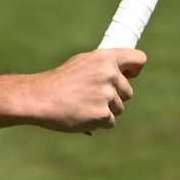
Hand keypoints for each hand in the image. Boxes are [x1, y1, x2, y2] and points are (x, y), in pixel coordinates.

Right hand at [31, 48, 146, 132]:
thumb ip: (103, 65)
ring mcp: (107, 95)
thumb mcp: (82, 63)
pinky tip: (83, 114)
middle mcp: (110, 74)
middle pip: (128, 91)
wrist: (40, 97)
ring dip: (105, 110)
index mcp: (105, 57)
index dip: (135, 69)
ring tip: (84, 104)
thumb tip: (122, 71)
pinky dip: (98, 122)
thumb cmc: (59, 80)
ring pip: (119, 108)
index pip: (139, 59)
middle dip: (114, 96)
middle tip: (92, 95)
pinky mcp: (102, 114)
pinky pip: (110, 121)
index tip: (129, 75)